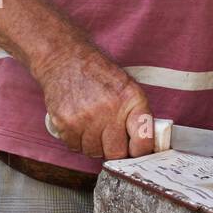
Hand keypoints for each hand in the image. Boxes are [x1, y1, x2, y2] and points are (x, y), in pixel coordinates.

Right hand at [37, 42, 155, 160]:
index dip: (141, 152)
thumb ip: (138, 114)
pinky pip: (75, 147)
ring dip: (95, 145)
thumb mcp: (128, 86)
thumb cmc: (98, 73)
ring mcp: (85, 118)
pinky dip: (78, 141)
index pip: (143, 141)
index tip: (137, 152)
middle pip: (117, 153)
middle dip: (116, 149)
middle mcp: (109, 110)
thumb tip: (147, 145)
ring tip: (94, 124)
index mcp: (131, 100)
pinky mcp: (65, 123)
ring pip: (94, 152)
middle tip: (112, 138)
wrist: (65, 59)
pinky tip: (80, 124)